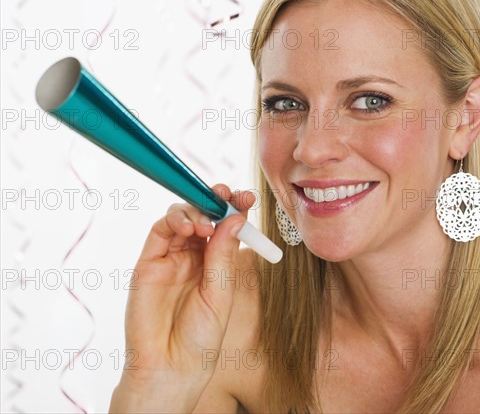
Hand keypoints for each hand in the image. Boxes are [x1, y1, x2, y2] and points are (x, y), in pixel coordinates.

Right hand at [109, 184, 254, 411]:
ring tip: (207, 223)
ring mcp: (170, 257)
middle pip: (204, 215)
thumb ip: (224, 255)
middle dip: (216, 200)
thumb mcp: (220, 293)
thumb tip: (237, 218)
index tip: (248, 198)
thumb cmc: (200, 337)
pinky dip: (175, 219)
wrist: (170, 366)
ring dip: (197, 209)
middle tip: (227, 195)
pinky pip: (160, 230)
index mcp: (216, 264)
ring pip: (182, 217)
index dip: (236, 209)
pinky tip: (191, 226)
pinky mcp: (148, 261)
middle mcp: (194, 256)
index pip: (227, 227)